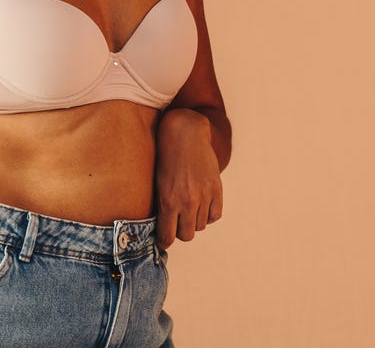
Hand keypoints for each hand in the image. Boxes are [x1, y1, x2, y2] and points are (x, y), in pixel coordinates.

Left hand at [153, 107, 222, 249]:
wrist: (185, 134)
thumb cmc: (165, 157)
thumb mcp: (157, 183)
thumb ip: (162, 206)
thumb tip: (162, 227)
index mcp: (169, 201)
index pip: (168, 236)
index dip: (164, 240)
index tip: (163, 239)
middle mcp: (188, 201)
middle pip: (186, 235)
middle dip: (179, 231)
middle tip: (175, 222)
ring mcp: (204, 196)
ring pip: (201, 226)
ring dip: (194, 221)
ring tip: (187, 207)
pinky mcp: (217, 189)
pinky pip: (214, 215)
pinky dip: (208, 214)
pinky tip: (201, 205)